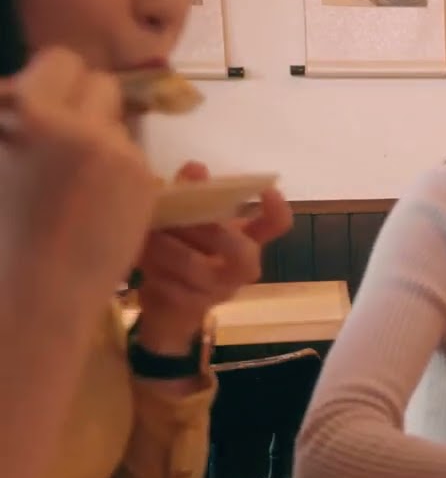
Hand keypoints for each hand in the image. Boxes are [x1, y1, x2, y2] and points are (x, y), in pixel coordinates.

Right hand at [0, 47, 157, 296]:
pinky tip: (97, 205)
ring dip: (101, 138)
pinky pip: (133, 157)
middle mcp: (66, 119)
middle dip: (86, 103)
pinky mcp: (140, 176)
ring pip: (118, 123)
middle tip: (68, 139)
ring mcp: (110, 147)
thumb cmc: (0, 230)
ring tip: (76, 183)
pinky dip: (119, 172)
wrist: (32, 293)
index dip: (55, 84)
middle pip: (99, 81)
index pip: (60, 60)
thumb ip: (11, 117)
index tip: (48, 111)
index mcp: (17, 109)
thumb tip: (21, 91)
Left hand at [134, 162, 292, 353]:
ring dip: (168, 249)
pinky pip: (174, 289)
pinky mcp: (193, 309)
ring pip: (198, 269)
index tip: (267, 191)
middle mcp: (240, 268)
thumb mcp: (185, 221)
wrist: (167, 306)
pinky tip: (137, 259)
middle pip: (243, 252)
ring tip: (146, 235)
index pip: (276, 226)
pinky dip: (153, 271)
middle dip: (209, 231)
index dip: (277, 210)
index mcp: (245, 241)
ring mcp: (219, 292)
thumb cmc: (181, 253)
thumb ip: (193, 194)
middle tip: (178, 215)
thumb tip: (196, 168)